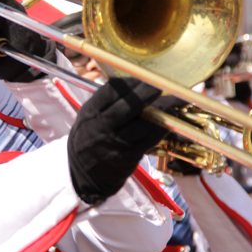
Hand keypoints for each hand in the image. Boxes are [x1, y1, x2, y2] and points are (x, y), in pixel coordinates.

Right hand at [67, 77, 168, 204]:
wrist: (82, 174)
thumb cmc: (89, 139)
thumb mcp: (88, 117)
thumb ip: (106, 102)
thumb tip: (136, 83)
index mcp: (90, 112)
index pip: (112, 91)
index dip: (131, 82)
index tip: (142, 77)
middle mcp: (101, 127)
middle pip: (129, 106)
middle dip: (148, 92)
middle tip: (160, 85)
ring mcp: (115, 143)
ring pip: (143, 124)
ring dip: (159, 113)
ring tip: (169, 106)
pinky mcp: (128, 157)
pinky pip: (150, 140)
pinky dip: (161, 130)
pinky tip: (166, 123)